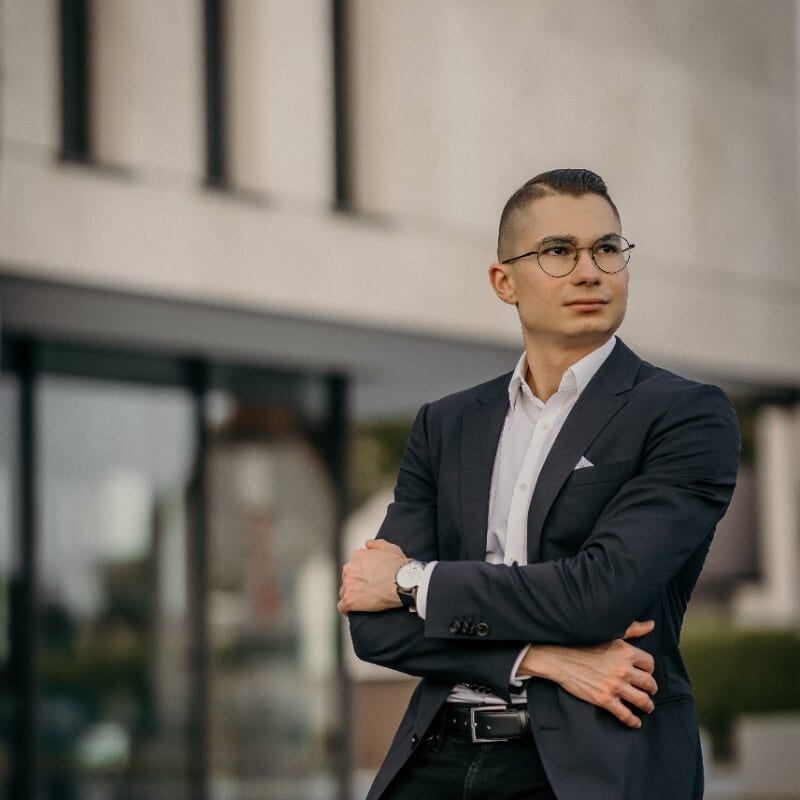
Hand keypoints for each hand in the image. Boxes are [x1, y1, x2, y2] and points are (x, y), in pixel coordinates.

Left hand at [337, 539, 407, 614]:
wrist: (402, 583)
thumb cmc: (399, 567)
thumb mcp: (390, 548)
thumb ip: (376, 544)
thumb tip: (367, 544)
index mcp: (357, 556)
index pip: (353, 565)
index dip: (361, 572)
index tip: (369, 577)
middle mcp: (349, 568)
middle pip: (348, 578)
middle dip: (356, 583)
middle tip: (368, 589)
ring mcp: (348, 585)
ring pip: (345, 591)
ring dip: (352, 595)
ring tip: (364, 601)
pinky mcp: (349, 600)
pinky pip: (343, 607)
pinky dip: (347, 609)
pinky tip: (353, 611)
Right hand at [519, 620, 657, 728]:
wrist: (560, 658)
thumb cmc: (583, 644)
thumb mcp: (610, 634)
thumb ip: (633, 629)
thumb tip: (651, 624)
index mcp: (626, 652)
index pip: (649, 664)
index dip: (649, 669)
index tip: (645, 672)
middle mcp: (624, 670)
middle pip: (649, 683)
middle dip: (651, 688)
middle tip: (648, 691)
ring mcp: (615, 686)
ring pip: (643, 701)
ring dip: (647, 705)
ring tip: (646, 706)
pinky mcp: (605, 700)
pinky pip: (626, 715)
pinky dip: (633, 721)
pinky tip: (635, 722)